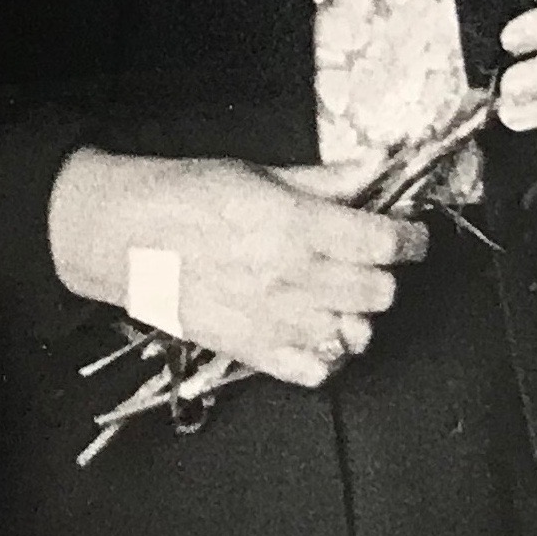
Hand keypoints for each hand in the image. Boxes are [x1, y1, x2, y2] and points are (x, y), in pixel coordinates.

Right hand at [48, 150, 425, 388]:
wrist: (124, 235)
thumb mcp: (258, 172)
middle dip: (384, 273)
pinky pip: (318, 369)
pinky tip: (316, 328)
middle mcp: (294, 277)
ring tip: (340, 294)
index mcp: (297, 226)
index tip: (412, 235)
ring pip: (357, 333)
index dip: (411, 238)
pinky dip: (328, 353)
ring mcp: (276, 320)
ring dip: (357, 313)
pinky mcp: (254, 351)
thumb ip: (324, 179)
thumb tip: (375, 165)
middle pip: (379, 291)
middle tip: (370, 259)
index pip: (384, 242)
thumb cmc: (183, 195)